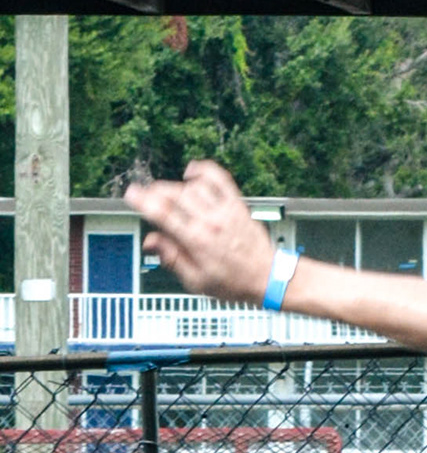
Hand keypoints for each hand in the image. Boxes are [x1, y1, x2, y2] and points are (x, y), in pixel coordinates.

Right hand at [127, 160, 276, 305]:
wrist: (268, 277)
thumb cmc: (234, 282)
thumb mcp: (196, 281)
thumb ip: (172, 258)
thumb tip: (151, 241)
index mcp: (197, 242)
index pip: (164, 214)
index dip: (144, 201)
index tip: (132, 195)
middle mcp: (211, 222)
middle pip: (176, 195)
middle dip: (156, 191)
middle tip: (146, 195)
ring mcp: (225, 211)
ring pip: (194, 186)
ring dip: (176, 185)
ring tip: (167, 192)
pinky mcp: (237, 205)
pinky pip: (220, 179)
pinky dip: (204, 170)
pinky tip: (191, 173)